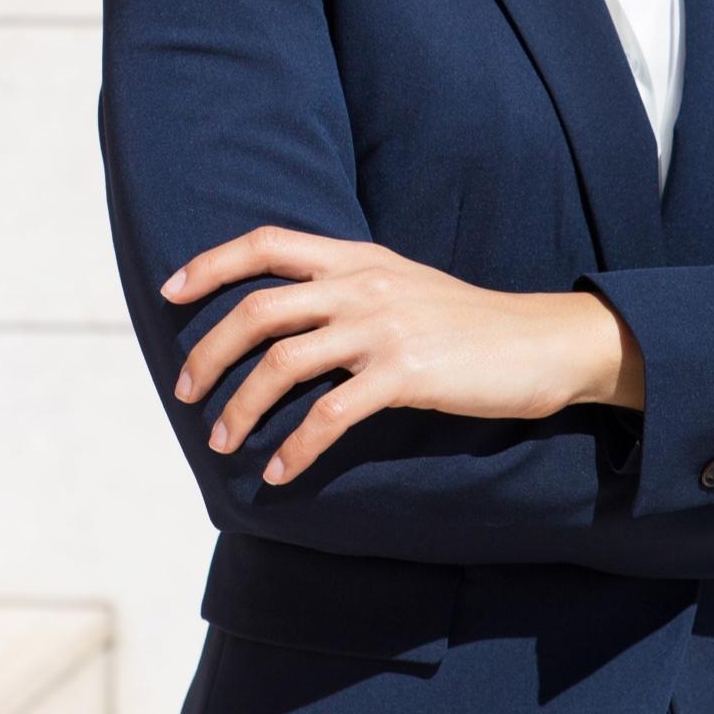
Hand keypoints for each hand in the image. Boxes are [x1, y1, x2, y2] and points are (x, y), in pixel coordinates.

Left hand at [160, 227, 637, 483]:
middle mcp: (364, 284)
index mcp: (360, 257)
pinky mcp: (405, 374)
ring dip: (241, 407)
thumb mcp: (405, 286)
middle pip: (259, 307)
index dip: (212, 263)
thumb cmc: (471, 326)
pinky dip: (295, 446)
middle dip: (210, 351)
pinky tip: (280, 471)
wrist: (543, 343)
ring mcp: (384, 327)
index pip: (269, 242)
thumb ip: (352, 289)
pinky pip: (329, 413)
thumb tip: (292, 318)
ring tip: (224, 442)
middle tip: (188, 391)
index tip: (171, 293)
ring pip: (283, 362)